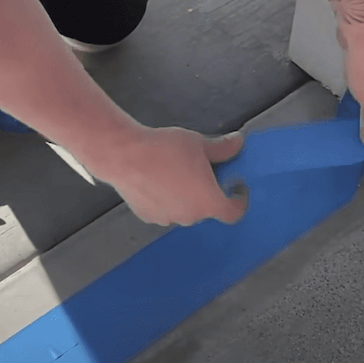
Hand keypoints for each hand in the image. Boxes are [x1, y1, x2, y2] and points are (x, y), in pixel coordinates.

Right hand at [88, 127, 248, 225]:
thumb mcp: (199, 143)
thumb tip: (238, 143)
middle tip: (201, 171)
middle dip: (207, 192)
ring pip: (184, 209)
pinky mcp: (147, 216)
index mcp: (208, 202)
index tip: (235, 186)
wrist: (125, 156)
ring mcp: (167, 219)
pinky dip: (165, 199)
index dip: (238, 202)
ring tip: (175, 172)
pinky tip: (156, 179)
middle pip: (206, 208)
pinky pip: (164, 209)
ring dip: (185, 196)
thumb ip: (222, 148)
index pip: (233, 213)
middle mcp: (190, 217)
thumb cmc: (166, 149)